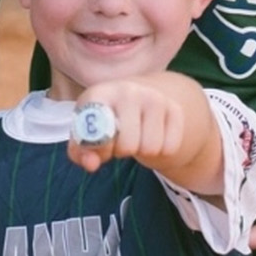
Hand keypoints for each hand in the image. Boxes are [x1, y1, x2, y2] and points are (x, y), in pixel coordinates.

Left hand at [67, 80, 186, 174]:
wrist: (138, 94)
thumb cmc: (105, 119)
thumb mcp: (87, 132)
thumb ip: (81, 152)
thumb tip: (91, 164)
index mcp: (100, 94)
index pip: (99, 132)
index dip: (100, 148)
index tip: (101, 145)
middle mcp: (128, 91)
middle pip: (128, 145)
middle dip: (122, 151)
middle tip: (120, 142)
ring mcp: (154, 98)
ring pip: (151, 148)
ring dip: (142, 151)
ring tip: (135, 137)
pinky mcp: (175, 109)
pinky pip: (170, 147)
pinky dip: (161, 150)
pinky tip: (151, 136)